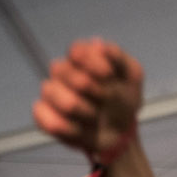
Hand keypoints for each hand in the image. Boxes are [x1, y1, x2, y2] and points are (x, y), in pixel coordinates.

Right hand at [33, 38, 143, 154]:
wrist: (121, 131)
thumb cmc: (124, 98)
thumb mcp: (132, 75)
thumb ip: (118, 57)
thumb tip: (98, 44)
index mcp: (80, 58)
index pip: (77, 51)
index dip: (92, 62)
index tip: (109, 74)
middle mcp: (62, 72)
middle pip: (64, 72)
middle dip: (94, 91)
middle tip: (108, 100)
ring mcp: (51, 94)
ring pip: (64, 102)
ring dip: (88, 113)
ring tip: (97, 117)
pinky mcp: (44, 116)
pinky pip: (51, 123)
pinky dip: (72, 130)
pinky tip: (83, 130)